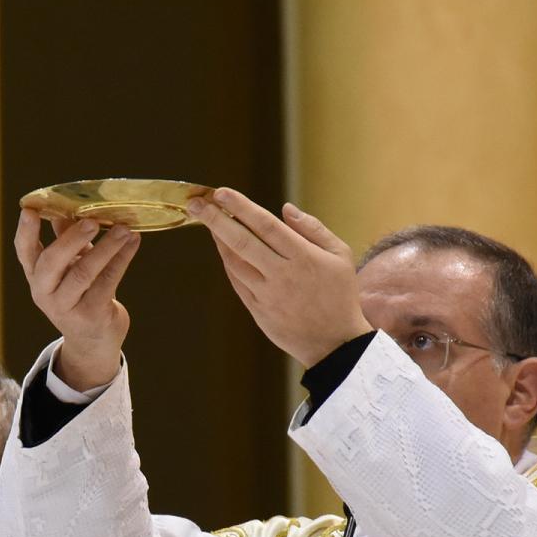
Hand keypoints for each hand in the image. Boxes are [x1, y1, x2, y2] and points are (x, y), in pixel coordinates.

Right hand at [13, 205, 139, 391]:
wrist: (93, 341)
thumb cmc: (81, 294)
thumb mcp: (69, 267)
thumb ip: (67, 240)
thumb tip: (68, 207)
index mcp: (36, 276)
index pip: (24, 251)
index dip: (26, 231)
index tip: (30, 210)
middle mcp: (45, 292)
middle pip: (52, 262)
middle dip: (71, 239)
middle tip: (92, 221)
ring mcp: (66, 307)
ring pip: (84, 272)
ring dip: (106, 247)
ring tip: (124, 229)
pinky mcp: (91, 316)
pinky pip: (107, 282)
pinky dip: (122, 259)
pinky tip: (133, 243)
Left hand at [185, 188, 369, 367]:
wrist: (335, 343)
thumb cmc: (339, 294)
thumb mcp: (340, 255)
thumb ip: (313, 229)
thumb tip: (285, 209)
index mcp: (303, 257)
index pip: (266, 225)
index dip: (241, 207)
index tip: (221, 193)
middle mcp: (282, 275)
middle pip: (242, 242)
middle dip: (216, 220)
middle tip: (196, 203)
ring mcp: (267, 295)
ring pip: (235, 263)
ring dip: (218, 240)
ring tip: (207, 220)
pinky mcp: (258, 311)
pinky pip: (237, 282)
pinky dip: (228, 263)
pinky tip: (222, 248)